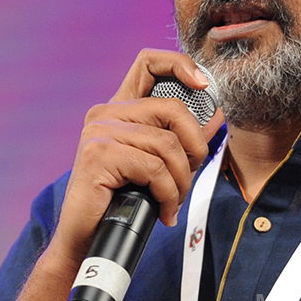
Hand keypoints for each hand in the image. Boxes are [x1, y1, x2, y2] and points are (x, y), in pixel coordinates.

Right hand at [49, 49, 224, 262]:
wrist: (86, 238)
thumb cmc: (120, 201)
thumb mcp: (156, 164)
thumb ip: (181, 138)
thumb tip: (214, 115)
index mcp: (118, 109)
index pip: (148, 62)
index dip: (180, 65)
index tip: (203, 85)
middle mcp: (105, 113)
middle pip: (171, 108)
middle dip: (194, 145)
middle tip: (192, 173)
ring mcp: (99, 132)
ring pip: (167, 144)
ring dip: (181, 181)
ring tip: (174, 201)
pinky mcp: (99, 155)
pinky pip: (154, 168)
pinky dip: (168, 194)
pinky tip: (164, 211)